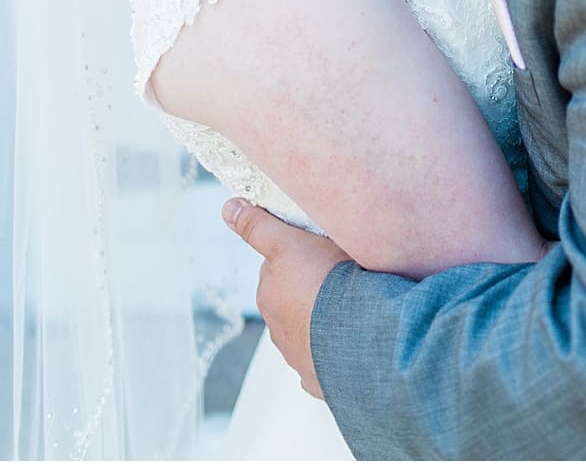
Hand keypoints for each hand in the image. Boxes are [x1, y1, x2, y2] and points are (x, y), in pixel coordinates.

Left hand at [224, 198, 347, 398]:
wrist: (358, 335)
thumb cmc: (326, 284)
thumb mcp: (290, 243)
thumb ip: (259, 227)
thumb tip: (228, 207)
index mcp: (270, 294)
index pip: (278, 267)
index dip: (301, 255)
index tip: (322, 250)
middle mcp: (277, 327)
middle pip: (292, 300)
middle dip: (311, 290)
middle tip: (340, 275)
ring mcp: (298, 355)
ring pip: (310, 330)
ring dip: (324, 320)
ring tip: (354, 307)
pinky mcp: (318, 378)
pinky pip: (326, 360)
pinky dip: (335, 350)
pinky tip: (351, 340)